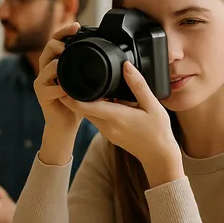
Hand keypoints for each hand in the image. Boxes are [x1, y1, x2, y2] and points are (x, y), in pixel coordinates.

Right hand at [34, 23, 84, 134]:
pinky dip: (59, 87)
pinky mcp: (42, 95)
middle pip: (48, 48)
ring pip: (47, 66)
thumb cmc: (75, 101)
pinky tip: (67, 88)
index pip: (56, 41)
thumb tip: (105, 51)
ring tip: (65, 63)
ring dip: (57, 64)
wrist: (66, 124)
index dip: (64, 32)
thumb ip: (86, 67)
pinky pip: (49, 88)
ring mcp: (41, 82)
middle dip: (59, 43)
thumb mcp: (83, 81)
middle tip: (69, 44)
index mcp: (55, 62)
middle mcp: (45, 69)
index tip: (76, 26)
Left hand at [60, 61, 182, 186]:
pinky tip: (106, 99)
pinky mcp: (109, 135)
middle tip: (74, 78)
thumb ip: (138, 85)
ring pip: (90, 114)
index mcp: (115, 117)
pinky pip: (97, 119)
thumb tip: (126, 66)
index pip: (84, 106)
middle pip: (83, 109)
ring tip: (91, 85)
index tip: (64, 83)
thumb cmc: (158, 131)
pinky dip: (96, 109)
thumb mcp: (153, 105)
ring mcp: (107, 132)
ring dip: (87, 102)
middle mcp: (107, 126)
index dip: (70, 96)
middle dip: (76, 96)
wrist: (159, 157)